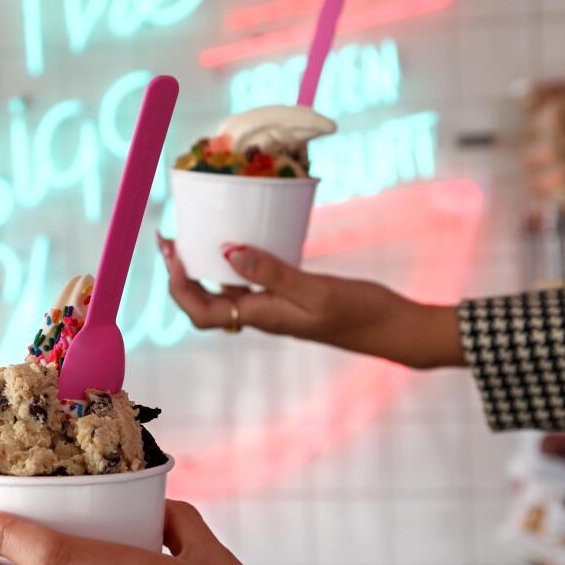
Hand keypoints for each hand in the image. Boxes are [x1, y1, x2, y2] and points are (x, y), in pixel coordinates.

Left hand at [156, 234, 463, 368]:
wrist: (395, 328)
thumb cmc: (360, 312)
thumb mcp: (315, 290)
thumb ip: (272, 273)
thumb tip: (227, 252)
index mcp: (262, 317)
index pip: (201, 312)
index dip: (179, 287)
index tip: (173, 254)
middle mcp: (262, 316)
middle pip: (205, 302)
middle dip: (181, 274)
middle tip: (168, 239)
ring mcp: (276, 308)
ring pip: (226, 291)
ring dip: (203, 267)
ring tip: (193, 236)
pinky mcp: (292, 298)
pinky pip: (251, 283)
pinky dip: (236, 263)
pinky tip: (241, 240)